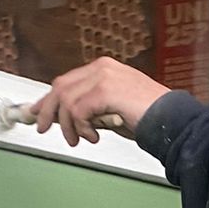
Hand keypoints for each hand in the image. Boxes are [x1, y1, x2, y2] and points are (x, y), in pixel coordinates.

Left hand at [30, 59, 168, 146]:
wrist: (170, 119)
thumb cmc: (149, 116)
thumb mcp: (113, 109)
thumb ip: (92, 108)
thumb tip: (69, 119)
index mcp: (104, 68)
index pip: (67, 81)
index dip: (48, 98)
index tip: (38, 111)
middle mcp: (102, 68)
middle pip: (60, 87)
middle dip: (48, 110)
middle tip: (43, 128)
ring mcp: (103, 77)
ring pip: (66, 101)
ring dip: (68, 126)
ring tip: (79, 138)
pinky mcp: (105, 91)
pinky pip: (78, 111)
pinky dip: (81, 128)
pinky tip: (93, 136)